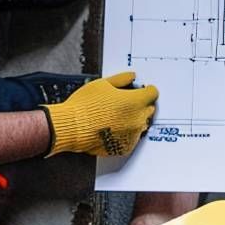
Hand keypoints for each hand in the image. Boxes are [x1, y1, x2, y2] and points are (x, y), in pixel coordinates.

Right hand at [42, 72, 157, 156]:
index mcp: (135, 102)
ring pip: (141, 124)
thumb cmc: (84, 106)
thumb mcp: (103, 84)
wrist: (72, 127)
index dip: (146, 89)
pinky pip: (132, 138)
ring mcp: (132, 135)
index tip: (142, 90)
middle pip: (149, 109)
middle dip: (140, 105)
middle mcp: (137, 119)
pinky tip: (113, 128)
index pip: (153, 93)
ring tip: (116, 117)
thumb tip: (131, 76)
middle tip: (124, 104)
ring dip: (134, 120)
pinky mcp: (125, 147)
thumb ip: (122, 79)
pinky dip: (126, 134)